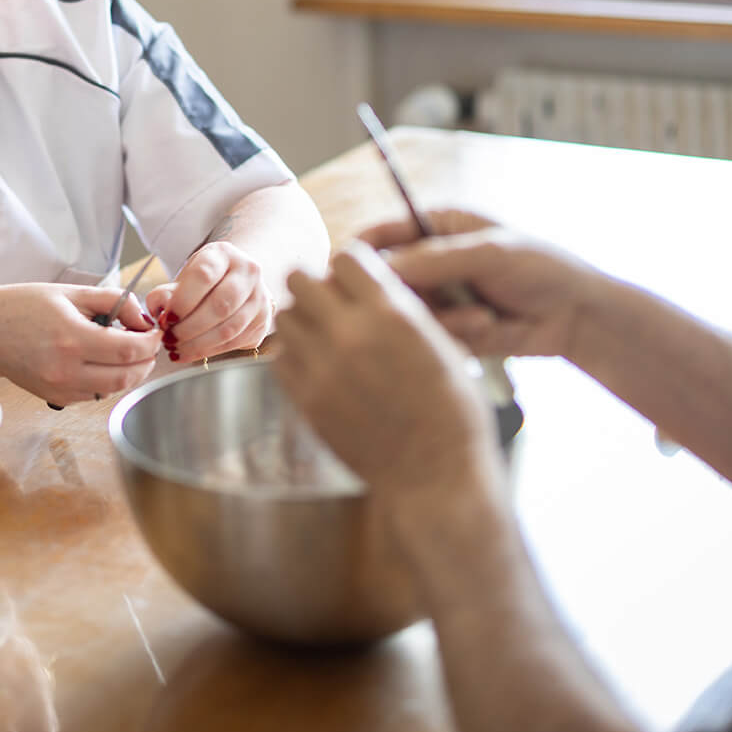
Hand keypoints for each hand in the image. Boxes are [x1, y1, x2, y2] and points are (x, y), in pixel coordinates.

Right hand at [0, 283, 161, 406]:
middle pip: (127, 376)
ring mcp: (60, 388)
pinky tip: (104, 362)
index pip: (129, 350)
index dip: (151, 343)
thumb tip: (143, 318)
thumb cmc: (24, 306)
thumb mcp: (71, 293)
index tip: (155, 333)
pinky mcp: (56, 397)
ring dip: (130, 373)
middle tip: (149, 345)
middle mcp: (65, 369)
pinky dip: (109, 381)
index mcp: (71, 338)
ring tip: (129, 352)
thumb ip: (113, 301)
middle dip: (146, 361)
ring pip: (113, 389)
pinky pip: (95, 394)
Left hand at [147, 241, 271, 365]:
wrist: (236, 281)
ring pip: (229, 328)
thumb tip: (159, 312)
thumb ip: (166, 293)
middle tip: (168, 338)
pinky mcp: (263, 321)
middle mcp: (248, 272)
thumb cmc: (204, 281)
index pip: (204, 276)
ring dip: (198, 344)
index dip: (182, 301)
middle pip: (220, 305)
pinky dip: (209, 351)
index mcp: (224, 254)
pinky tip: (189, 352)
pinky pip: (235, 342)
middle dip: (189, 328)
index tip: (165, 319)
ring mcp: (260, 297)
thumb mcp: (182, 278)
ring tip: (176, 349)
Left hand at [274, 244, 496, 497]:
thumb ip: (402, 309)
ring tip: (323, 335)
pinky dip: (293, 354)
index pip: (346, 257)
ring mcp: (321, 368)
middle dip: (316, 285)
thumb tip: (372, 283)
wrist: (434, 475)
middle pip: (300, 277)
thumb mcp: (443, 345)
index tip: (357, 280)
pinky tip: (316, 365)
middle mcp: (350, 334)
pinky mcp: (305, 400)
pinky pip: (278, 357)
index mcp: (391, 314)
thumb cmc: (452, 411)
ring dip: (302, 318)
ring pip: (284, 316)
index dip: (352, 265)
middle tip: (332, 303)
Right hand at [360, 210, 613, 361]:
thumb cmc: (541, 268)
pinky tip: (485, 328)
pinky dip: (451, 335)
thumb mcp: (489, 253)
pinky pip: (426, 337)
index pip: (378, 235)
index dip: (359, 253)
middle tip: (426, 306)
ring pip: (403, 313)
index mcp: (433, 225)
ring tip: (480, 317)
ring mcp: (436, 297)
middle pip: (382, 280)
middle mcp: (427, 260)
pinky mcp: (446, 330)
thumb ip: (434, 259)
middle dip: (404, 296)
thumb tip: (379, 271)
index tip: (347, 274)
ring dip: (437, 318)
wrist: (579, 316)